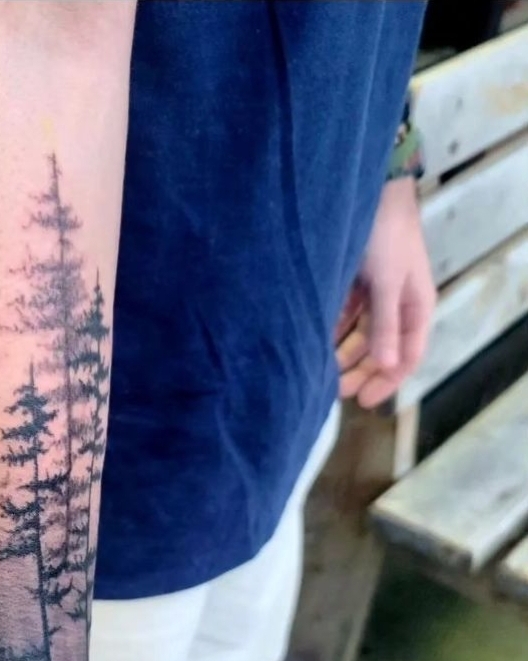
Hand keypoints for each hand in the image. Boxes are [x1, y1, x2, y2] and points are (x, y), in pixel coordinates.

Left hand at [337, 177, 436, 408]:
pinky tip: (313, 346)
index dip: (388, 381)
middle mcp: (395, 304)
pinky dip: (331, 333)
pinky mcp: (351, 284)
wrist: (369, 192)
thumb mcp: (386, 283)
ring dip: (342, 355)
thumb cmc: (385, 235)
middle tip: (333, 393)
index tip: (365, 401)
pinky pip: (342, 318)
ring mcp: (373, 294)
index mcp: (415, 306)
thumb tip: (386, 365)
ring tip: (318, 374)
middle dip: (359, 372)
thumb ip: (385, 324)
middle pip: (378, 350)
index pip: (407, 355)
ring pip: (358, 335)